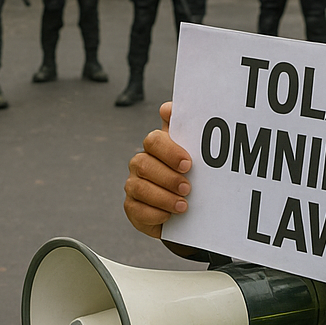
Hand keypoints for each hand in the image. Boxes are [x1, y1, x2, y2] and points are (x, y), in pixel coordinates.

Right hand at [124, 101, 192, 237]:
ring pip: (139, 188)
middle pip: (144, 164)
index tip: (188, 163)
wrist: (186, 209)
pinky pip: (136, 210)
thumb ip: (185, 129)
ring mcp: (134, 185)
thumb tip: (168, 108)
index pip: (153, 140)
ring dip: (163, 197)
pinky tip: (169, 216)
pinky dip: (154, 214)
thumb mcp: (193, 153)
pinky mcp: (132, 208)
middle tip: (188, 187)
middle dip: (167, 177)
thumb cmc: (189, 175)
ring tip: (183, 205)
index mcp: (155, 147)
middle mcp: (141, 163)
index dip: (169, 151)